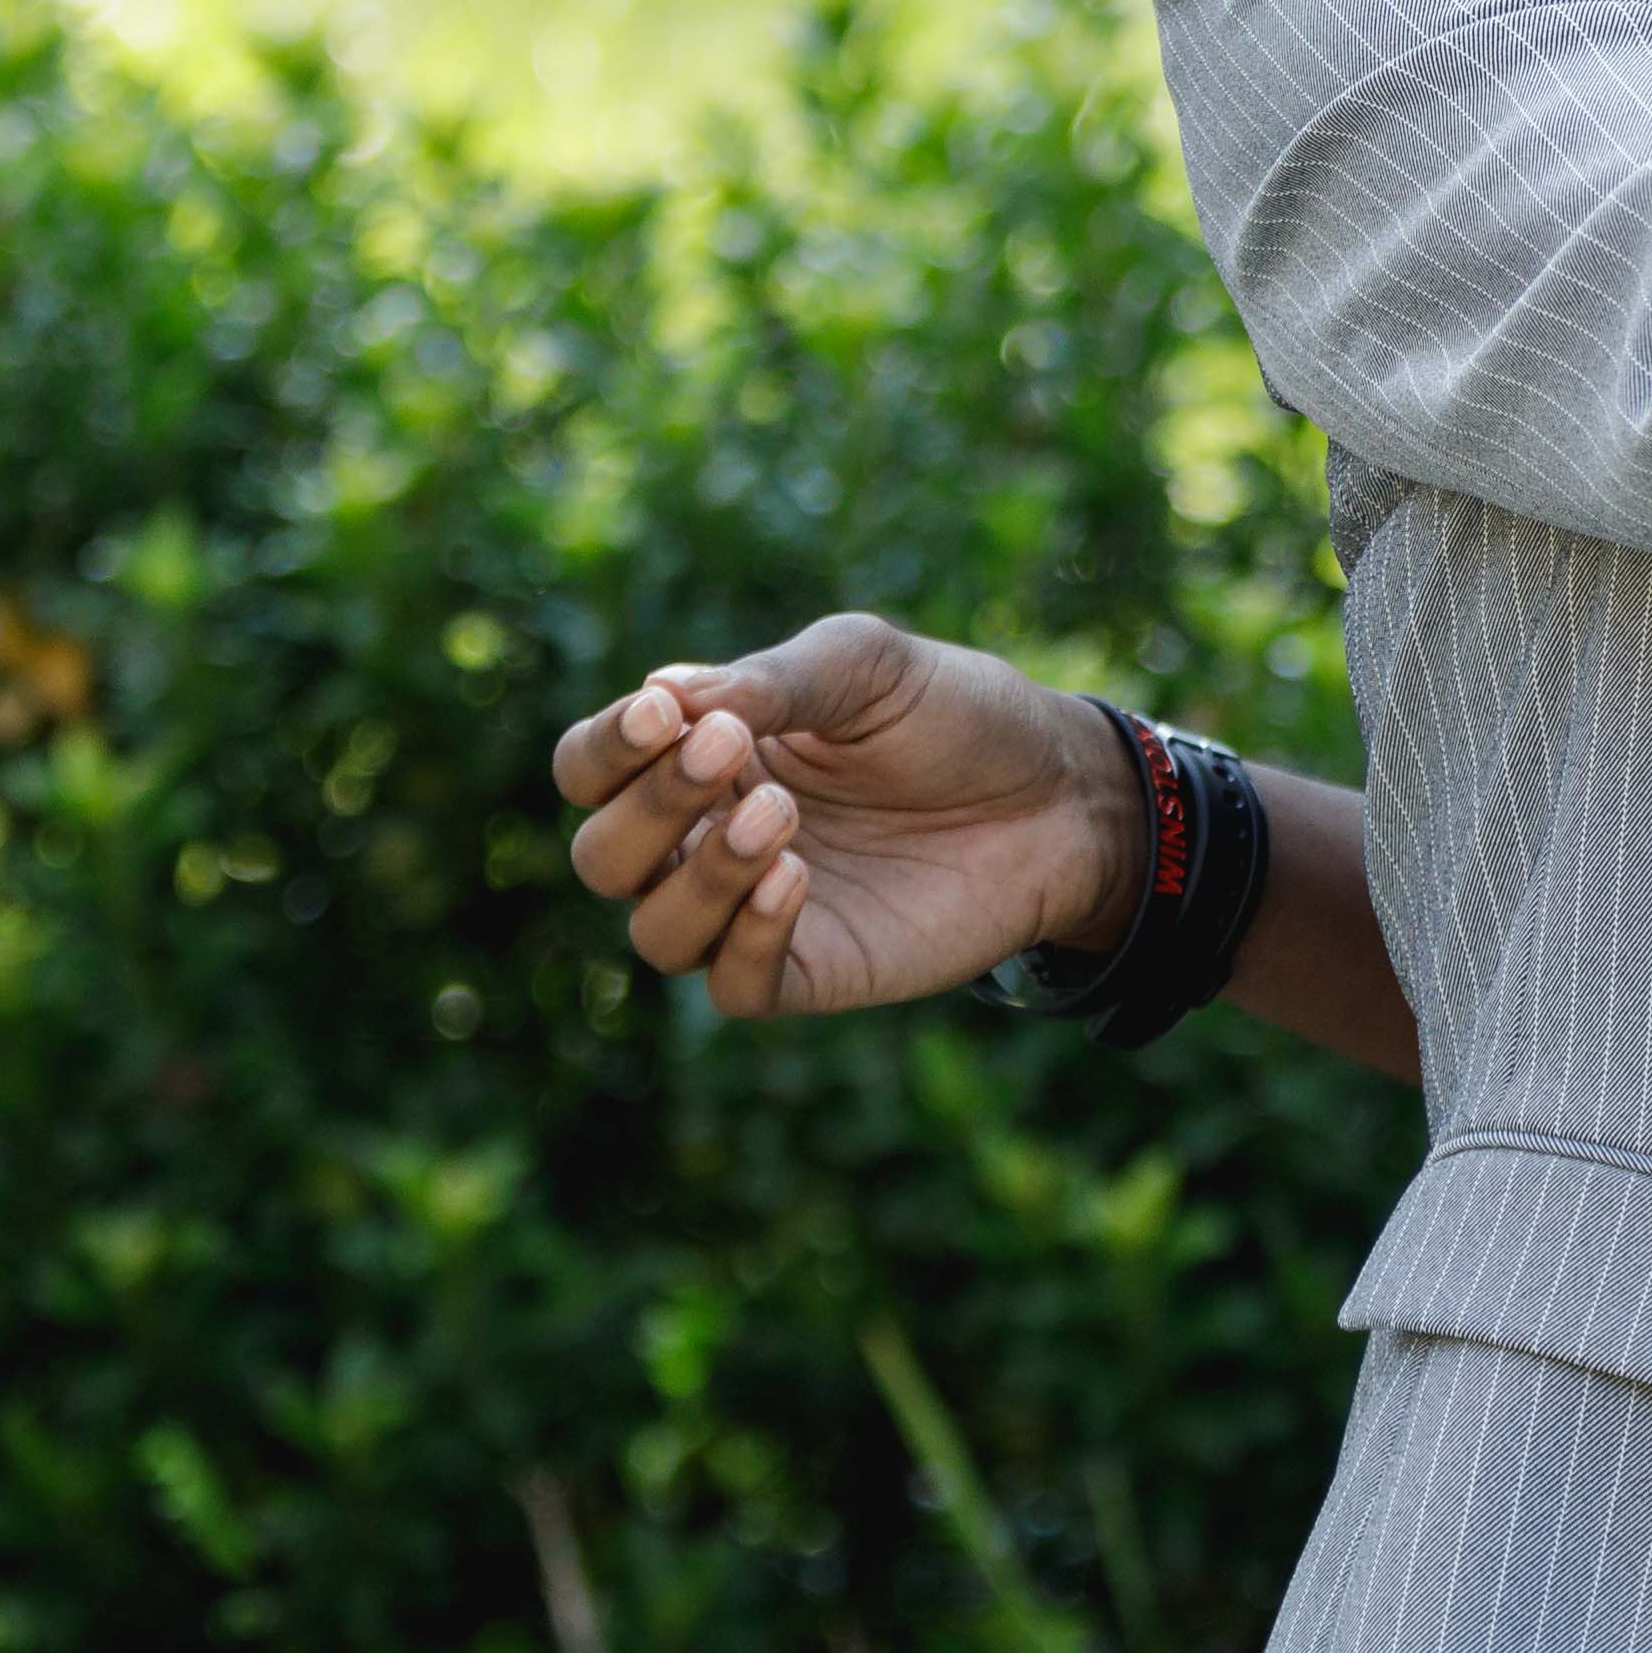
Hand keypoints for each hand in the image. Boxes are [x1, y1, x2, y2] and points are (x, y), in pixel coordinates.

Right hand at [545, 610, 1138, 1021]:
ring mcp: (755, 912)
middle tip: (725, 751)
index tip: (666, 712)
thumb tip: (663, 695)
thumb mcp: (866, 666)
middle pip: (602, 856)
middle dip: (647, 805)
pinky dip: (745, 938)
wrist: (1059, 791)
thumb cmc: (956, 716)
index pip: (593, 768)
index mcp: (704, 758)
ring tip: (777, 818)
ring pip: (656, 932)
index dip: (606, 748)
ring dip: (697, 874)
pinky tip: (792, 880)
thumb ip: (768, 681)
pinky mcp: (813, 969)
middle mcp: (709, 839)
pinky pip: (734, 986)